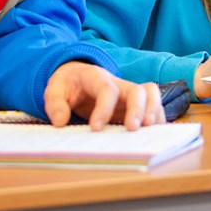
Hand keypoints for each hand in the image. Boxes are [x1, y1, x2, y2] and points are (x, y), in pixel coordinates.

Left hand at [44, 62, 164, 130]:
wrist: (77, 77)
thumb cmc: (68, 85)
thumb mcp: (54, 89)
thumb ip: (54, 103)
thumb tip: (60, 121)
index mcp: (96, 77)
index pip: (107, 89)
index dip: (104, 108)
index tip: (95, 128)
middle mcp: (118, 84)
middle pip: (137, 90)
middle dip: (138, 109)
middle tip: (132, 129)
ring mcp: (128, 94)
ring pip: (150, 95)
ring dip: (153, 112)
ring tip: (149, 131)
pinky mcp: (133, 105)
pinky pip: (152, 106)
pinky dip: (156, 119)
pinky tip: (152, 133)